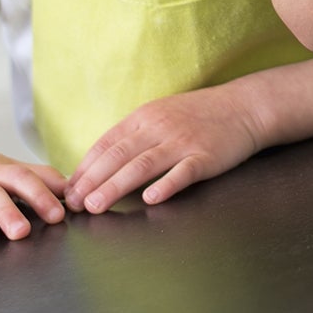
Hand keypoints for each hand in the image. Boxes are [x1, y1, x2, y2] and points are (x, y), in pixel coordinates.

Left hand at [63, 84, 260, 214]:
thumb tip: (101, 164)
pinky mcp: (205, 156)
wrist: (244, 106)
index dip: (85, 167)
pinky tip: (150, 199)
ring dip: (116, 186)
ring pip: (143, 165)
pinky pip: (182, 172)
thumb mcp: (162, 114)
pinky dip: (166, 185)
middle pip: (119, 155)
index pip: (107, 143)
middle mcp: (160, 127)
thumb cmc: (200, 115)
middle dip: (92, 181)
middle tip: (73, 204)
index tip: (68, 189)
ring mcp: (183, 141)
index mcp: (146, 117)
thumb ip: (135, 136)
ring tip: (96, 206)